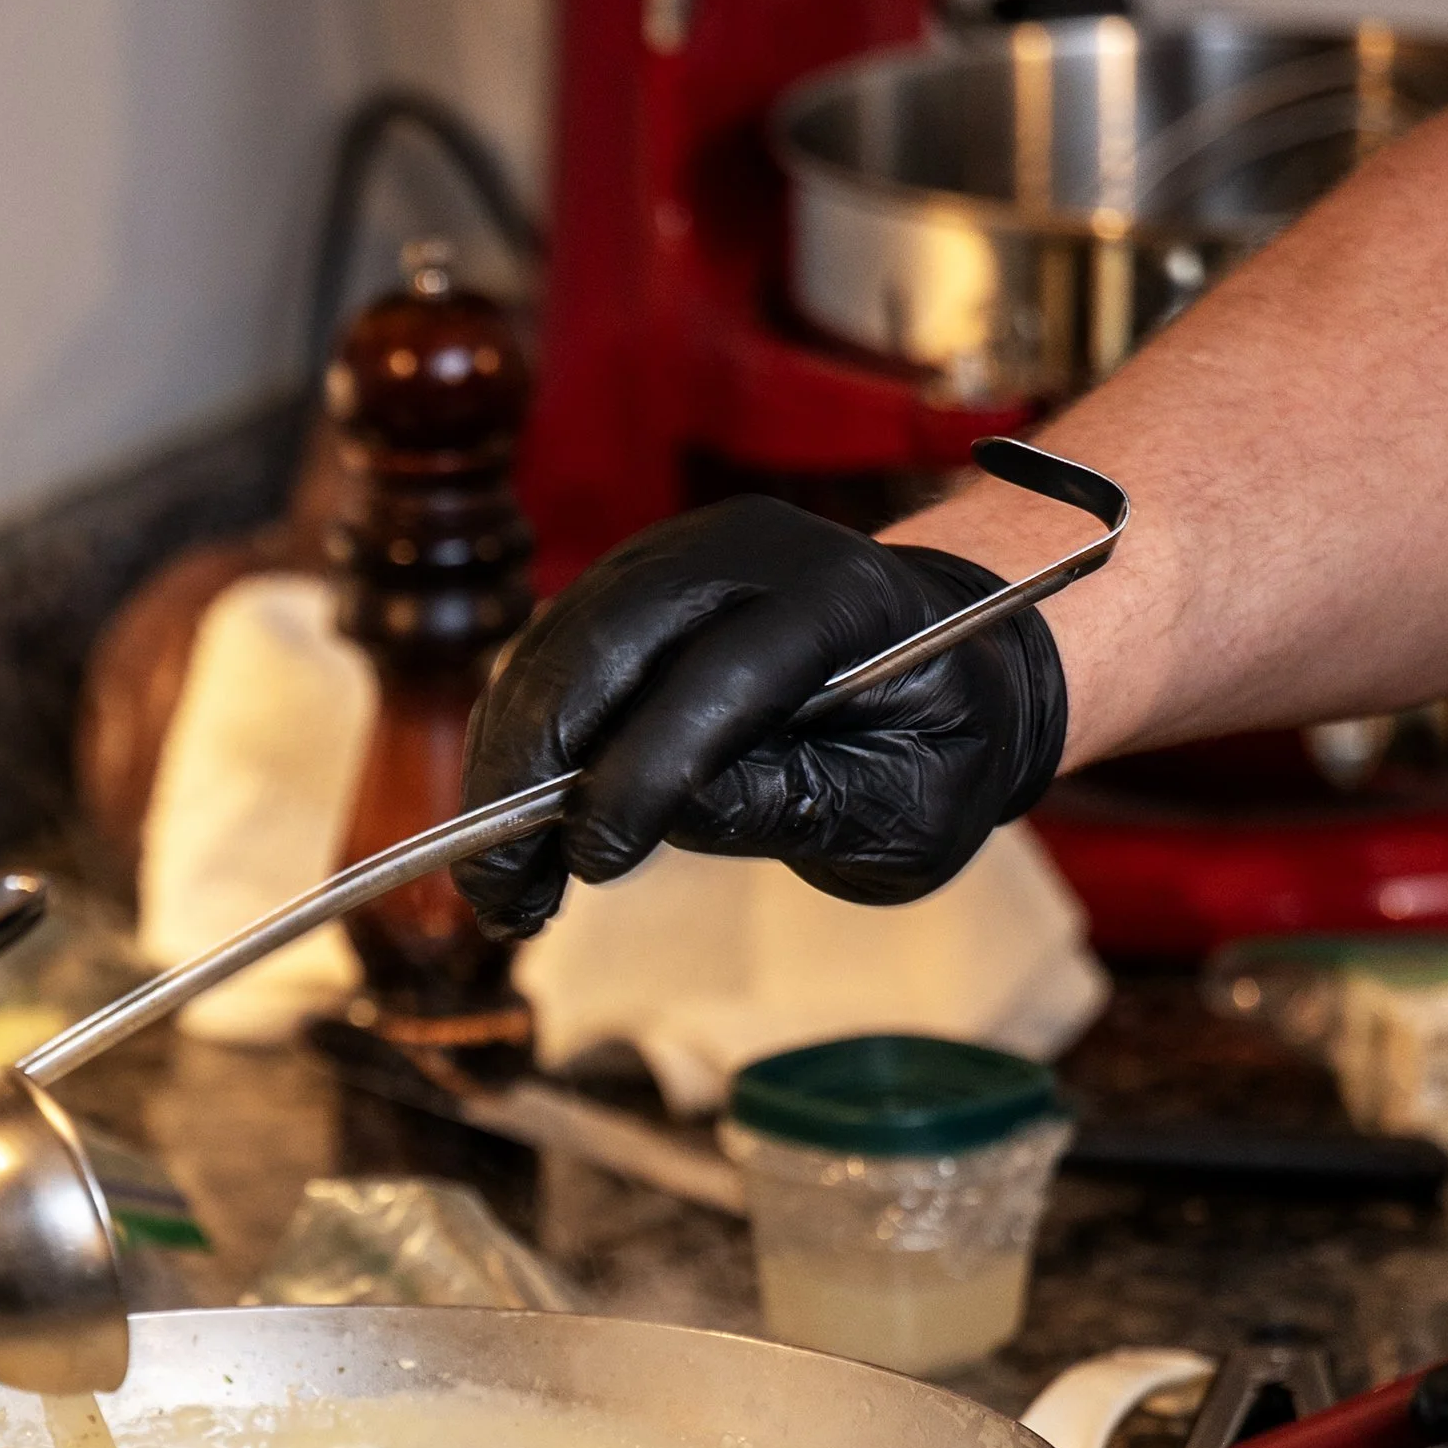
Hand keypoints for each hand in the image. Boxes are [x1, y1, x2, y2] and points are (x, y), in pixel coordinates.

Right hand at [454, 497, 1070, 937]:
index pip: (719, 676)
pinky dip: (516, 749)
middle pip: (604, 647)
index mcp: (842, 598)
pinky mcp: (628, 585)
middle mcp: (746, 552)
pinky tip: (516, 838)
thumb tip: (657, 818)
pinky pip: (547, 660)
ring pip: (554, 653)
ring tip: (504, 888)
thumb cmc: (937, 740)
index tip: (593, 863)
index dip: (644, 770)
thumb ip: (796, 806)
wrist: (944, 651)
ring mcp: (675, 557)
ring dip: (506, 771)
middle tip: (506, 894)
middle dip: (533, 775)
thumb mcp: (905, 807)